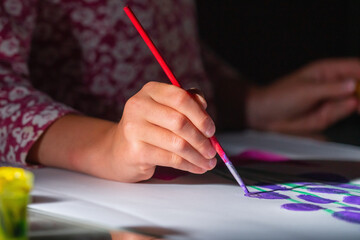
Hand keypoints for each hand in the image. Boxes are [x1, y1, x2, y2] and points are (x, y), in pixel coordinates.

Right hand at [94, 82, 216, 181]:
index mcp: (150, 91)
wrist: (119, 150)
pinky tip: (198, 167)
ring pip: (177, 143)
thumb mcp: (166, 109)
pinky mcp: (135, 151)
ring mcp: (134, 128)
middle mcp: (139, 106)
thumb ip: (187, 102)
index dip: (200, 115)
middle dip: (201, 139)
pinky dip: (189, 165)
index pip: (180, 98)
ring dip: (198, 155)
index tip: (211, 130)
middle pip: (180, 122)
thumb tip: (204, 106)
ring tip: (208, 161)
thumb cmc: (150, 127)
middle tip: (212, 150)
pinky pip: (171, 159)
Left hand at [246, 58, 359, 132]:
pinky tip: (331, 112)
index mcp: (327, 70)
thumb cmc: (280, 97)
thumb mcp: (306, 91)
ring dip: (356, 104)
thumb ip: (332, 89)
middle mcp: (332, 83)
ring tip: (340, 106)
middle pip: (359, 84)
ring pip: (355, 100)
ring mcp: (331, 99)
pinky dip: (343, 113)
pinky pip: (343, 112)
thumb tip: (353, 85)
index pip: (356, 67)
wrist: (266, 115)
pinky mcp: (329, 113)